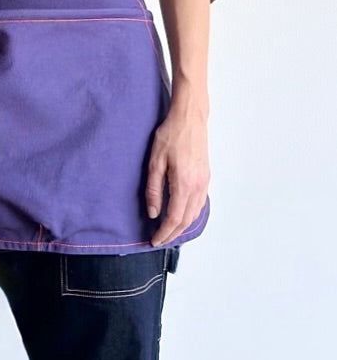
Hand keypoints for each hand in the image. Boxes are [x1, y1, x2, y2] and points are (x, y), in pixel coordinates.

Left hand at [145, 107, 209, 246]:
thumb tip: (153, 213)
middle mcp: (197, 187)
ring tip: (169, 231)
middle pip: (186, 220)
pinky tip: (182, 214)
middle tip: (160, 240)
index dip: (164, 233)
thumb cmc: (170, 136)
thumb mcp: (155, 161)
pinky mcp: (206, 177)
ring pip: (195, 213)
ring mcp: (204, 182)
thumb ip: (153, 189)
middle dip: (173, 234)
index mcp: (183, 184)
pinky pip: (200, 204)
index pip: (174, 218)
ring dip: (182, 226)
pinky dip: (190, 215)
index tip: (154, 240)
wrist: (190, 119)